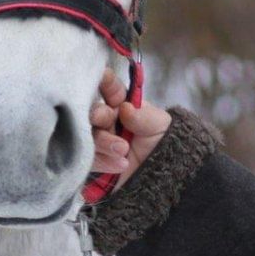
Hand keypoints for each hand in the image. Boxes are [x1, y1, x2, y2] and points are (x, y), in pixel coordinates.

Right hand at [89, 70, 170, 190]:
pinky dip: (103, 162)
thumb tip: (125, 107)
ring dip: (103, 142)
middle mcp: (107, 123)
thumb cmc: (165, 146)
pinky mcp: (94, 165)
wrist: (167, 179)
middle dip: (97, 114)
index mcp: (122, 107)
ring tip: (123, 151)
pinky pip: (87, 160)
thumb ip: (143, 116)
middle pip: (92, 113)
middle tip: (106, 119)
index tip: (104, 75)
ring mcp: (99, 144)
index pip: (110, 90)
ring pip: (87, 137)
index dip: (106, 82)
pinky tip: (120, 165)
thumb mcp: (160, 126)